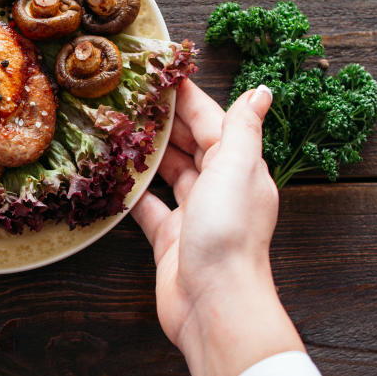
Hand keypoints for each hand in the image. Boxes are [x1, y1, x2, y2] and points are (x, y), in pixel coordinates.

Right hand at [132, 79, 301, 375]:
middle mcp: (220, 189)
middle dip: (163, 121)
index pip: (212, 122)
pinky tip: (113, 175)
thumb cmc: (228, 233)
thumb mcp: (237, 169)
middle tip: (128, 96)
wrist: (214, 303)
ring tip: (117, 127)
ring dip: (147, 152)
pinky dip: (133, 192)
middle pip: (189, 144)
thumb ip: (243, 128)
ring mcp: (195, 215)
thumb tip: (263, 90)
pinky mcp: (170, 239)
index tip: (159, 72)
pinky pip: (149, 207)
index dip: (187, 97)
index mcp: (240, 168)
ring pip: (169, 173)